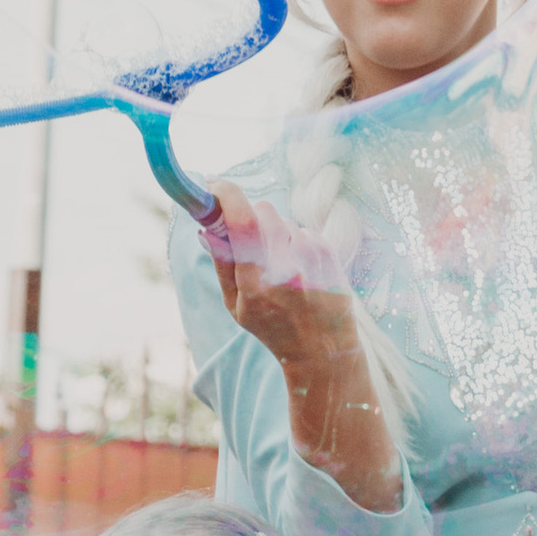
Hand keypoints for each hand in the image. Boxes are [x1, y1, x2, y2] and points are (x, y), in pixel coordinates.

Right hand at [201, 181, 363, 368]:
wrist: (323, 350)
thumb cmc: (271, 327)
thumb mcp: (235, 305)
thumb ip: (222, 263)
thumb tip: (206, 223)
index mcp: (256, 285)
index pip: (242, 222)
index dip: (226, 195)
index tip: (214, 185)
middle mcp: (287, 269)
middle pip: (262, 210)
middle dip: (251, 216)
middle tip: (248, 238)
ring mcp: (312, 259)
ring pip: (283, 219)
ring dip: (275, 232)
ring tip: (280, 265)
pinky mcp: (329, 253)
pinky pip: (303, 228)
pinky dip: (295, 241)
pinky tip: (299, 268)